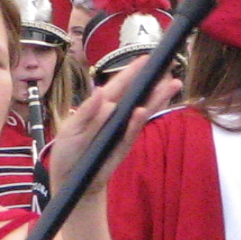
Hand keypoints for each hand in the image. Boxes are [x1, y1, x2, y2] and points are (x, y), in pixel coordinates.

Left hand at [45, 72, 181, 193]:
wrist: (71, 180)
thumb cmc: (68, 151)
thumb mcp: (71, 131)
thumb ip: (87, 113)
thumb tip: (101, 92)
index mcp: (99, 107)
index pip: (118, 86)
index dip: (131, 72)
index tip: (146, 59)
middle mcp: (114, 116)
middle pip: (135, 96)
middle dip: (151, 82)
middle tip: (167, 68)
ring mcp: (121, 131)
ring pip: (141, 112)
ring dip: (156, 100)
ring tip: (172, 86)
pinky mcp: (123, 147)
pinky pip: (132, 133)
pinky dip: (136, 123)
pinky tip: (142, 111)